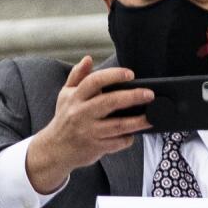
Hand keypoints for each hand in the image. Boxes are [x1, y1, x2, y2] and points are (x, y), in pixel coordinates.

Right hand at [26, 54, 151, 191]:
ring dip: (137, 121)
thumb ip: (77, 76)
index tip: (130, 74)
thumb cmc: (64, 118)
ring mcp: (89, 131)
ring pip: (118, 125)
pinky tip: (135, 133)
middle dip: (132, 97)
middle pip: (110, 102)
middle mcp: (81, 113)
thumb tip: (88, 59)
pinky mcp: (96, 147)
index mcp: (75, 97)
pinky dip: (128, 138)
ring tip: (151, 117)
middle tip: (149, 94)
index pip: (95, 81)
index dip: (113, 76)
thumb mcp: (65, 94)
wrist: (55, 148)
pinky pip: (117, 142)